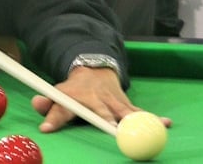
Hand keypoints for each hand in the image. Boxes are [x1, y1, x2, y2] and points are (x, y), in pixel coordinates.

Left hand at [30, 67, 171, 131]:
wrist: (95, 69)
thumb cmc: (75, 90)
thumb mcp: (59, 93)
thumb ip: (47, 103)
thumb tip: (37, 105)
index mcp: (75, 98)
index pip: (63, 108)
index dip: (55, 118)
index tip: (46, 127)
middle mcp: (96, 100)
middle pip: (101, 113)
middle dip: (105, 123)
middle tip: (112, 132)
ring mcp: (114, 102)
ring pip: (125, 113)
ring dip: (136, 121)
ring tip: (146, 130)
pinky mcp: (127, 104)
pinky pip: (141, 112)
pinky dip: (153, 118)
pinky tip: (165, 123)